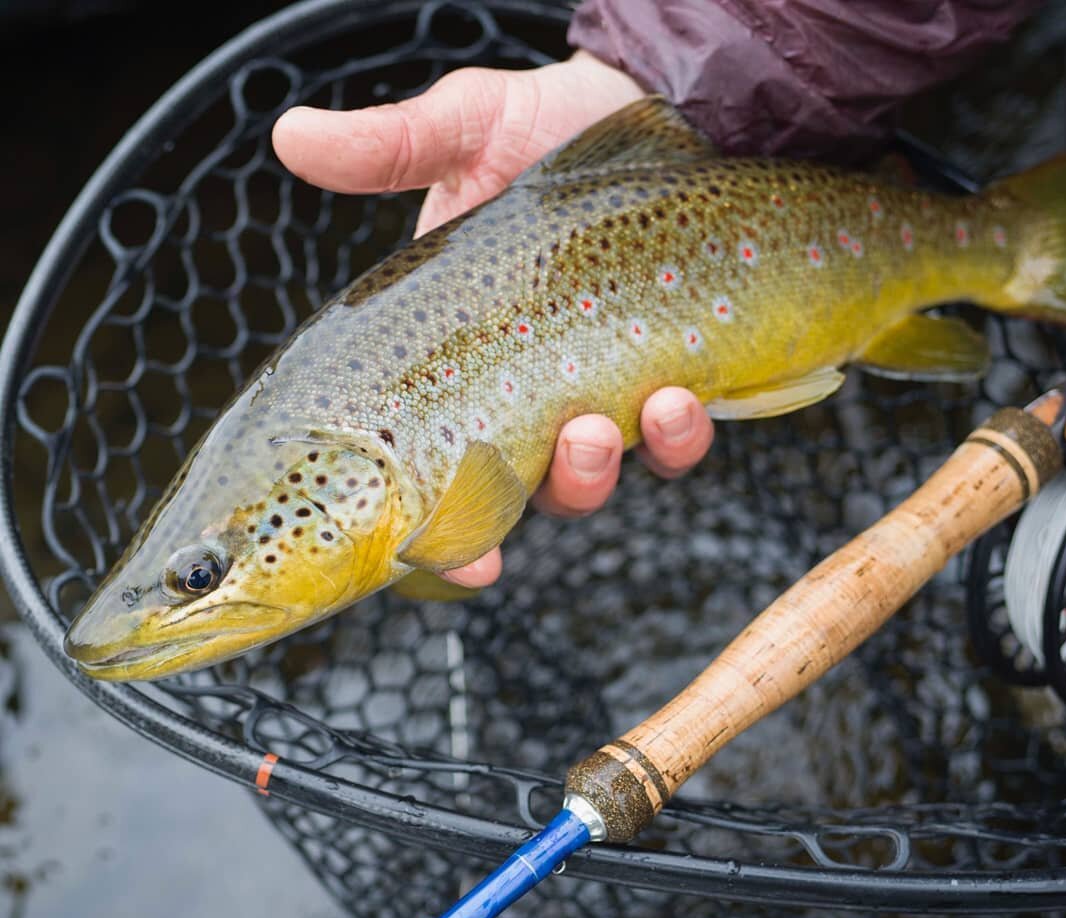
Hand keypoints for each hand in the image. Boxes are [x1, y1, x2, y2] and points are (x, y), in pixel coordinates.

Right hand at [272, 52, 714, 586]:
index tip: (466, 565)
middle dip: (542, 490)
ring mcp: (590, 396)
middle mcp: (514, 396)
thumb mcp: (468, 128)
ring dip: (602, 470)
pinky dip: (676, 441)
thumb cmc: (549, 129)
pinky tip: (680, 395)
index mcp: (451, 362)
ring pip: (588, 482)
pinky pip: (670, 447)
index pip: (431, 468)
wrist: (659, 108)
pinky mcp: (662, 383)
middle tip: (570, 441)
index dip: (446, 534)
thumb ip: (389, 148)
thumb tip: (289, 133)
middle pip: (515, 494)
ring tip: (620, 416)